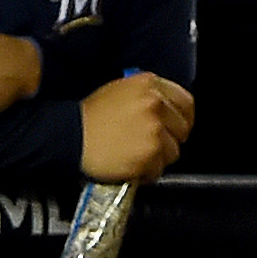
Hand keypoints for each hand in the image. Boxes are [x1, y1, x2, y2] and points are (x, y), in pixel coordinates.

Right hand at [75, 70, 193, 182]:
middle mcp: (154, 105)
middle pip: (182, 129)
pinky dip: (146, 172)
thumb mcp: (120, 91)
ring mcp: (153, 130)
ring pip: (173, 152)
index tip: (177, 127)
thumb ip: (146, 96)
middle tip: (153, 145)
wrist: (71, 135)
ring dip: (158, 157)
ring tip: (137, 155)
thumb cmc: (89, 116)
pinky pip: (158, 169)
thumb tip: (165, 108)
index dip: (182, 118)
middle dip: (170, 139)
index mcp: (149, 84)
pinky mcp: (148, 154)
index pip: (185, 102)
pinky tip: (130, 165)